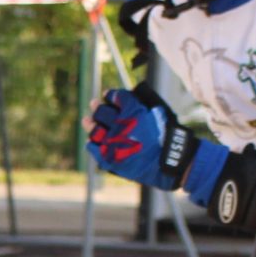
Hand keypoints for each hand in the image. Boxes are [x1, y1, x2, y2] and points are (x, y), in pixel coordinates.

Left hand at [86, 84, 224, 198]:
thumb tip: (130, 98)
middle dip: (97, 106)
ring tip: (87, 119)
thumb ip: (141, 104)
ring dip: (90, 122)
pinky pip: (93, 147)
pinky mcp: (109, 158)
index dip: (111, 95)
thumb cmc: (166, 137)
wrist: (168, 162)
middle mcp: (119, 125)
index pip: (116, 97)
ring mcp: (112, 142)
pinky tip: (92, 140)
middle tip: (94, 104)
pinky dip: (91, 142)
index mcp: (132, 111)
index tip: (107, 94)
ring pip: (94, 128)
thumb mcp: (157, 114)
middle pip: (101, 111)